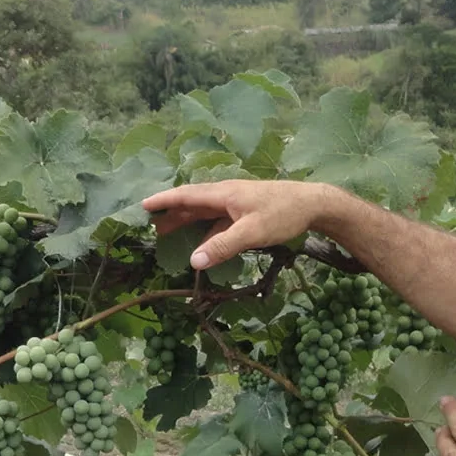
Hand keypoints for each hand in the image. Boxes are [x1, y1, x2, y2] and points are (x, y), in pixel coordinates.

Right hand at [141, 180, 330, 269]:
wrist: (313, 204)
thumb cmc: (282, 214)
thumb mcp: (252, 232)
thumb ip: (223, 247)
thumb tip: (194, 261)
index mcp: (223, 194)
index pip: (186, 195)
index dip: (164, 201)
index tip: (143, 206)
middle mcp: (227, 195)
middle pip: (192, 203)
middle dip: (171, 214)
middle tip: (151, 227)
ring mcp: (237, 203)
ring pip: (205, 212)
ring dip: (187, 222)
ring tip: (169, 233)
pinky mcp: (247, 212)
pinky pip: (220, 221)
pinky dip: (208, 231)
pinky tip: (205, 244)